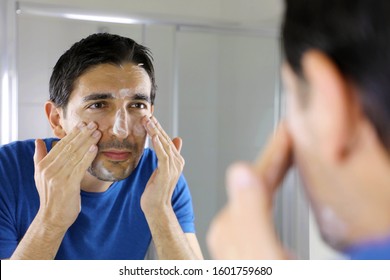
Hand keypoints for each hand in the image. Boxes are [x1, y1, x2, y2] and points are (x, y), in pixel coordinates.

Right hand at [33, 122, 100, 230]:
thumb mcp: (40, 176)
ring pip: (76, 155)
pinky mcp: (69, 185)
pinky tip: (95, 148)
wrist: (52, 218)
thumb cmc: (50, 196)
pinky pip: (80, 167)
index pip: (60, 146)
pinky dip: (88, 156)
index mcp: (43, 166)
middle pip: (69, 148)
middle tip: (94, 124)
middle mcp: (49, 170)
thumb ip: (39, 157)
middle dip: (83, 135)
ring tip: (97, 133)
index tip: (83, 125)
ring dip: (88, 143)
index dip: (72, 134)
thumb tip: (37, 140)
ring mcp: (59, 177)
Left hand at [140, 115, 184, 215]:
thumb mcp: (160, 170)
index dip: (158, 128)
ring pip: (164, 145)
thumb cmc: (156, 190)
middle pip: (166, 140)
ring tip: (147, 120)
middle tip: (147, 114)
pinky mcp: (167, 172)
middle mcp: (177, 162)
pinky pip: (163, 155)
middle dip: (156, 126)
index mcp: (176, 160)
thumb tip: (174, 141)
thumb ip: (165, 156)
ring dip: (155, 131)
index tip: (150, 118)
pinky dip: (159, 145)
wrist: (156, 207)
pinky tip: (155, 136)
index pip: (166, 140)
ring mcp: (173, 167)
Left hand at [207, 121, 292, 258]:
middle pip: (256, 181)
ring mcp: (242, 239)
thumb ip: (252, 216)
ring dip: (274, 170)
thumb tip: (241, 171)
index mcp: (232, 229)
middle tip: (291, 134)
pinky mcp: (254, 248)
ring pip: (260, 192)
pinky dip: (273, 191)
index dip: (275, 152)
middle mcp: (233, 231)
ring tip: (287, 152)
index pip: (254, 177)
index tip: (286, 129)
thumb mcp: (265, 255)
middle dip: (275, 157)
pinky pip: (263, 209)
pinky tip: (277, 190)